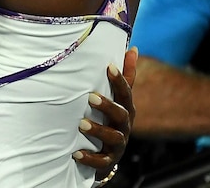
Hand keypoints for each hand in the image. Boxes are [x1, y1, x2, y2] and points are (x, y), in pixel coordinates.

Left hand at [73, 47, 136, 177]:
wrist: (108, 152)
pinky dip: (89, 158)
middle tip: (90, 96)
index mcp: (125, 108)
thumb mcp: (118, 98)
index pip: (126, 93)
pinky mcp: (108, 160)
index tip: (109, 66)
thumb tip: (133, 48)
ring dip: (98, 130)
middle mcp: (124, 125)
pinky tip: (76, 153)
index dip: (120, 79)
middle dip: (107, 105)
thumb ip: (125, 76)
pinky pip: (101, 161)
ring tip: (81, 124)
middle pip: (121, 114)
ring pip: (113, 137)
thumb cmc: (110, 117)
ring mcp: (118, 144)